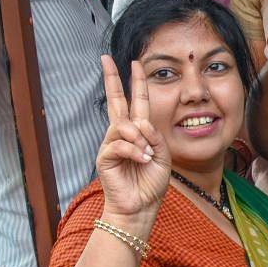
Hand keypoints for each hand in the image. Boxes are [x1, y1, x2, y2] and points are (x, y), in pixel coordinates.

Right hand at [96, 55, 170, 232]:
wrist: (140, 207)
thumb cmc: (151, 183)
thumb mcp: (162, 155)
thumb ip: (155, 136)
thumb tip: (141, 124)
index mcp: (138, 131)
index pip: (135, 101)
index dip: (134, 82)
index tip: (133, 62)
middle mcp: (121, 134)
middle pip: (115, 101)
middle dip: (111, 79)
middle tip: (105, 59)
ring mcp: (111, 144)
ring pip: (122, 125)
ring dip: (139, 138)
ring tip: (148, 154)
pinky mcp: (104, 157)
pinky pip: (119, 144)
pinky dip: (134, 151)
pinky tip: (142, 160)